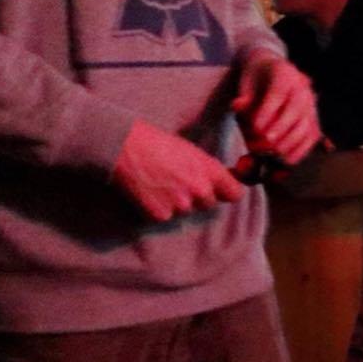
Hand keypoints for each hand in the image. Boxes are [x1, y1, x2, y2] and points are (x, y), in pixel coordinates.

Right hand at [111, 120, 244, 222]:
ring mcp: (181, 206)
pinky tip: (150, 192)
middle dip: (198, 197)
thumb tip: (223, 184)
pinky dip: (159, 209)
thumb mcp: (193, 152)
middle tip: (178, 181)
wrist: (127, 148)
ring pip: (186, 211)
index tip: (223, 191)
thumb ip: (209, 171)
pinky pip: (166, 217)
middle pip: (209, 204)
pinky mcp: (162, 215)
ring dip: (177, 203)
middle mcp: (200, 191)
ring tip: (161, 184)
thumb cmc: (159, 144)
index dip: (228, 192)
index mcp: (211, 172)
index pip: (235, 194)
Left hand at [230, 52, 321, 164]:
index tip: (256, 127)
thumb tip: (237, 105)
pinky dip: (300, 150)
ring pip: (306, 125)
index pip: (278, 92)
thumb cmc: (256, 82)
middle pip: (296, 109)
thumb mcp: (246, 84)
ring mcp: (310, 105)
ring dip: (290, 142)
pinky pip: (311, 137)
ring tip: (273, 153)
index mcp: (284, 74)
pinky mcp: (313, 121)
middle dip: (280, 129)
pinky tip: (286, 160)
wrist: (271, 75)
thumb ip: (243, 98)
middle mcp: (302, 89)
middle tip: (265, 143)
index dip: (268, 111)